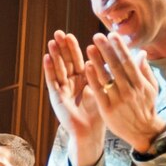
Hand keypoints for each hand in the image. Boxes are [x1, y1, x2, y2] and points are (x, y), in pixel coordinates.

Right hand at [43, 30, 105, 165]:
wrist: (90, 132)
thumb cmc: (99, 112)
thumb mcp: (104, 88)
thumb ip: (107, 72)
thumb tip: (119, 55)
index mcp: (82, 79)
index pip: (77, 60)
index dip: (73, 48)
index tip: (71, 34)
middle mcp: (70, 83)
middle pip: (65, 61)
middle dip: (62, 47)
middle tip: (59, 33)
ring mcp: (62, 90)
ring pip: (58, 68)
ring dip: (55, 55)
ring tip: (52, 41)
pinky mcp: (57, 98)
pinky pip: (52, 81)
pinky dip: (49, 69)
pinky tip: (47, 57)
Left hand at [83, 33, 163, 152]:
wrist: (143, 132)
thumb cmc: (146, 107)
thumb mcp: (151, 89)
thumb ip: (145, 70)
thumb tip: (141, 52)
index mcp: (140, 83)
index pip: (128, 62)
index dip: (120, 48)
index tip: (112, 35)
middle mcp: (129, 90)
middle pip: (116, 67)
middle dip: (106, 50)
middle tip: (97, 36)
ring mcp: (118, 100)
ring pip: (106, 77)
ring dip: (97, 61)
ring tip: (89, 48)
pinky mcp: (108, 109)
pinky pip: (98, 91)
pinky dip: (93, 79)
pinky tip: (87, 67)